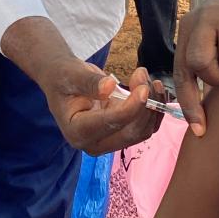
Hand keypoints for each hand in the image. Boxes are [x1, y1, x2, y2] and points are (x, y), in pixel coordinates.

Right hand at [42, 59, 162, 155]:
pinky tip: (154, 88)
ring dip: (152, 104)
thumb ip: (89, 82)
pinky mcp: (122, 132)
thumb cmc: (63, 76)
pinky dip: (155, 108)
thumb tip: (109, 86)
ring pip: (142, 130)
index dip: (130, 108)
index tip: (143, 88)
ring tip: (145, 76)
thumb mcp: (71, 74)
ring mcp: (110, 140)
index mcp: (77, 132)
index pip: (110, 124)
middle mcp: (94, 142)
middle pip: (131, 133)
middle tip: (143, 75)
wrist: (64, 80)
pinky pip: (146, 126)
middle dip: (144, 105)